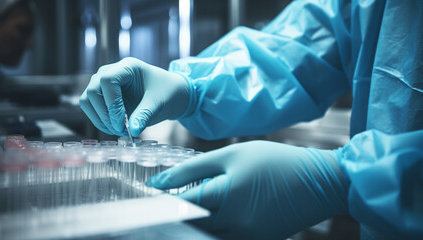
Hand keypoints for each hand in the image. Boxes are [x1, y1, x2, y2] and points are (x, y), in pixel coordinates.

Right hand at [80, 57, 191, 135]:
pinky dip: (100, 121)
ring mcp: (104, 84)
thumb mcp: (158, 103)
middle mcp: (112, 72)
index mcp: (127, 67)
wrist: (171, 94)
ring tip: (119, 131)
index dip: (111, 103)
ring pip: (88, 100)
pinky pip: (91, 108)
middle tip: (120, 129)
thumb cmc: (166, 92)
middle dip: (104, 114)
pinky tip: (115, 129)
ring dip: (100, 119)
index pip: (107, 80)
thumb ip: (144, 115)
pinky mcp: (103, 96)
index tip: (122, 121)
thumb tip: (132, 131)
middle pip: (93, 90)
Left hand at [146, 141, 349, 238]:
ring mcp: (246, 238)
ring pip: (207, 235)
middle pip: (191, 225)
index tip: (148, 196)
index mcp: (226, 198)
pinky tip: (218, 212)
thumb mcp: (232, 156)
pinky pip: (225, 238)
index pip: (181, 206)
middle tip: (170, 200)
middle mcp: (234, 225)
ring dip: (196, 222)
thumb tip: (160, 181)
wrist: (319, 182)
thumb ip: (193, 169)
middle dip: (178, 213)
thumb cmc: (275, 161)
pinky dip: (215, 228)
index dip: (162, 201)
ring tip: (195, 204)